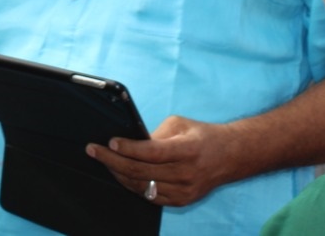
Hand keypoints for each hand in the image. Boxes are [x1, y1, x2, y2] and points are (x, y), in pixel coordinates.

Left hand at [86, 115, 241, 206]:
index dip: (128, 148)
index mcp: (188, 149)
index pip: (151, 152)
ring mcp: (184, 191)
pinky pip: (150, 196)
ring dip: (118, 174)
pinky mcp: (181, 201)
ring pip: (142, 186)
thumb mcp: (180, 125)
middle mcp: (186, 173)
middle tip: (94, 150)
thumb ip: (155, 135)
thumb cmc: (202, 136)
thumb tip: (129, 143)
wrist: (230, 157)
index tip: (109, 142)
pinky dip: (132, 185)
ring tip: (103, 161)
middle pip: (141, 171)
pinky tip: (120, 174)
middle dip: (112, 160)